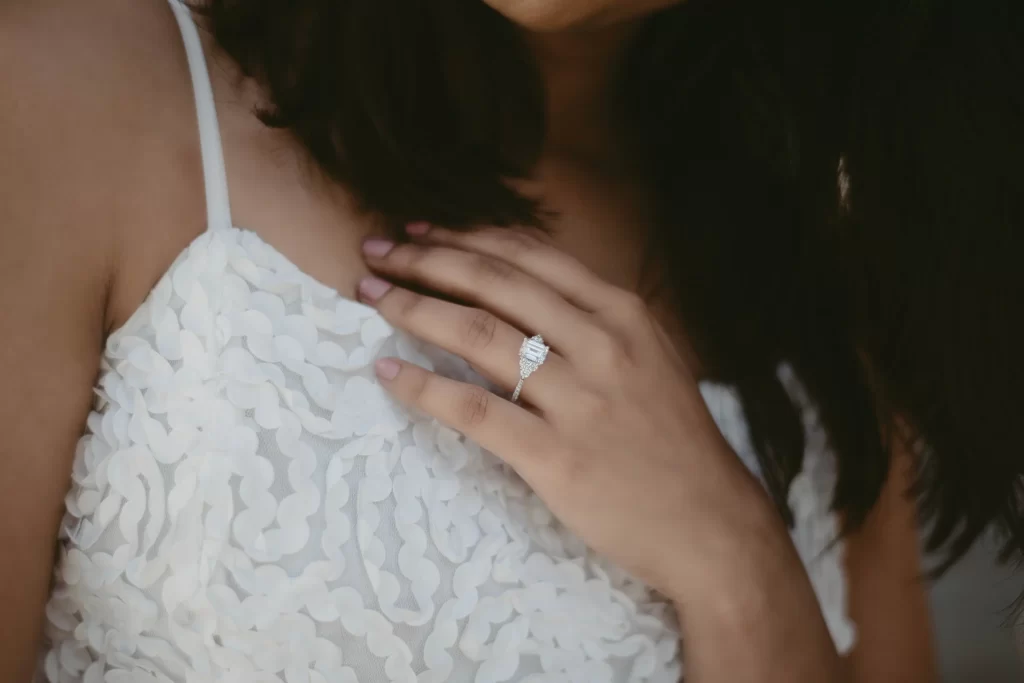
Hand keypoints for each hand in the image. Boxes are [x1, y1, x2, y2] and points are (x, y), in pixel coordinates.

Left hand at [356, 225, 778, 597]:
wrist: (711, 524)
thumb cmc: (673, 441)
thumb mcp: (648, 357)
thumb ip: (591, 320)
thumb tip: (518, 288)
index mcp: (622, 313)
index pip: (529, 256)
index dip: (467, 237)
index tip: (421, 232)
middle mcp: (601, 344)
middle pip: (495, 284)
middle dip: (427, 260)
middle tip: (378, 251)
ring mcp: (579, 400)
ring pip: (478, 335)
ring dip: (415, 308)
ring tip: (373, 297)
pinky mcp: (555, 456)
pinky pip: (475, 410)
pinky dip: (423, 387)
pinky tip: (388, 371)